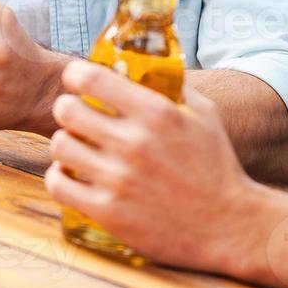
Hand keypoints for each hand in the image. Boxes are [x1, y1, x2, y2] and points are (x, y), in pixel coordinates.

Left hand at [45, 60, 274, 274]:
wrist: (229, 225)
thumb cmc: (217, 166)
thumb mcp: (204, 114)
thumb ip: (174, 85)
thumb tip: (148, 63)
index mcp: (157, 113)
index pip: (90, 77)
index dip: (76, 74)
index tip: (77, 79)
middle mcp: (134, 142)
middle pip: (66, 110)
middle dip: (67, 108)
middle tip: (75, 115)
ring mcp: (118, 179)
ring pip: (59, 146)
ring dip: (64, 143)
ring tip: (76, 146)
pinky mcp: (108, 212)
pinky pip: (58, 185)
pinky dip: (60, 177)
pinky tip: (72, 175)